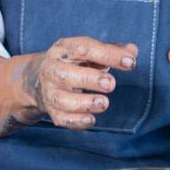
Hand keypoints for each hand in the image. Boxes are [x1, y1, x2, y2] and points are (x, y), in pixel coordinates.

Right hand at [11, 37, 137, 129]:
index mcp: (63, 50)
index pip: (83, 48)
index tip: (130, 62)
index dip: (107, 54)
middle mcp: (52, 69)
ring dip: (83, 102)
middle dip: (88, 79)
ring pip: (61, 99)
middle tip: (111, 84)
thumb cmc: (73, 63)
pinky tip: (92, 119)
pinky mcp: (51, 110)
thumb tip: (132, 51)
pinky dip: (76, 121)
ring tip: (104, 103)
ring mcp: (49, 91)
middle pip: (64, 74)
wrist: (37, 79)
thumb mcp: (88, 51)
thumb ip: (111, 50)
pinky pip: (61, 118)